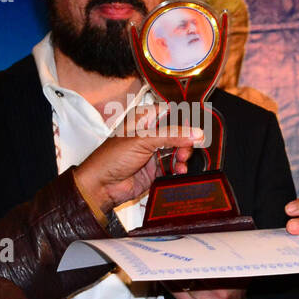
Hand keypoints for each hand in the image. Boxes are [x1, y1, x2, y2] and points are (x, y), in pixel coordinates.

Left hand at [74, 109, 199, 216]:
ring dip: (183, 156)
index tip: (196, 126)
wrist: (102, 186)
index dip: (183, 118)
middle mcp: (149, 134)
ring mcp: (153, 152)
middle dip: (186, 141)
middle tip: (185, 150)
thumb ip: (171, 135)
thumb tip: (196, 133)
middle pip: (177, 133)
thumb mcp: (143, 140)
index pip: (170, 112)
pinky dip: (179, 169)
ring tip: (181, 162)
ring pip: (178, 150)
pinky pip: (174, 167)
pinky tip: (179, 171)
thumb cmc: (111, 158)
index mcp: (143, 119)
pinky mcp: (155, 170)